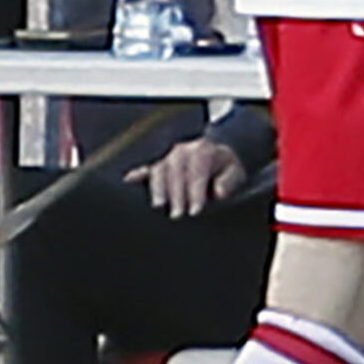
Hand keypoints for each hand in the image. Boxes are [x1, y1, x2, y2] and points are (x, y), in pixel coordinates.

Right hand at [126, 137, 247, 216]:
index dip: (196, 191)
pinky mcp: (157, 161)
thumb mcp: (235, 172)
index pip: (197, 171)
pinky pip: (146, 166)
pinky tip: (128, 181)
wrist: (215, 156)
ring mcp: (167, 154)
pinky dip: (137, 173)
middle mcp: (183, 149)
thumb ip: (229, 181)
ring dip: (158, 188)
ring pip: (159, 168)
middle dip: (176, 193)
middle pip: (175, 170)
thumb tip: (219, 192)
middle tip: (178, 215)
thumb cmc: (224, 168)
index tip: (196, 210)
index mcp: (203, 150)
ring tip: (159, 205)